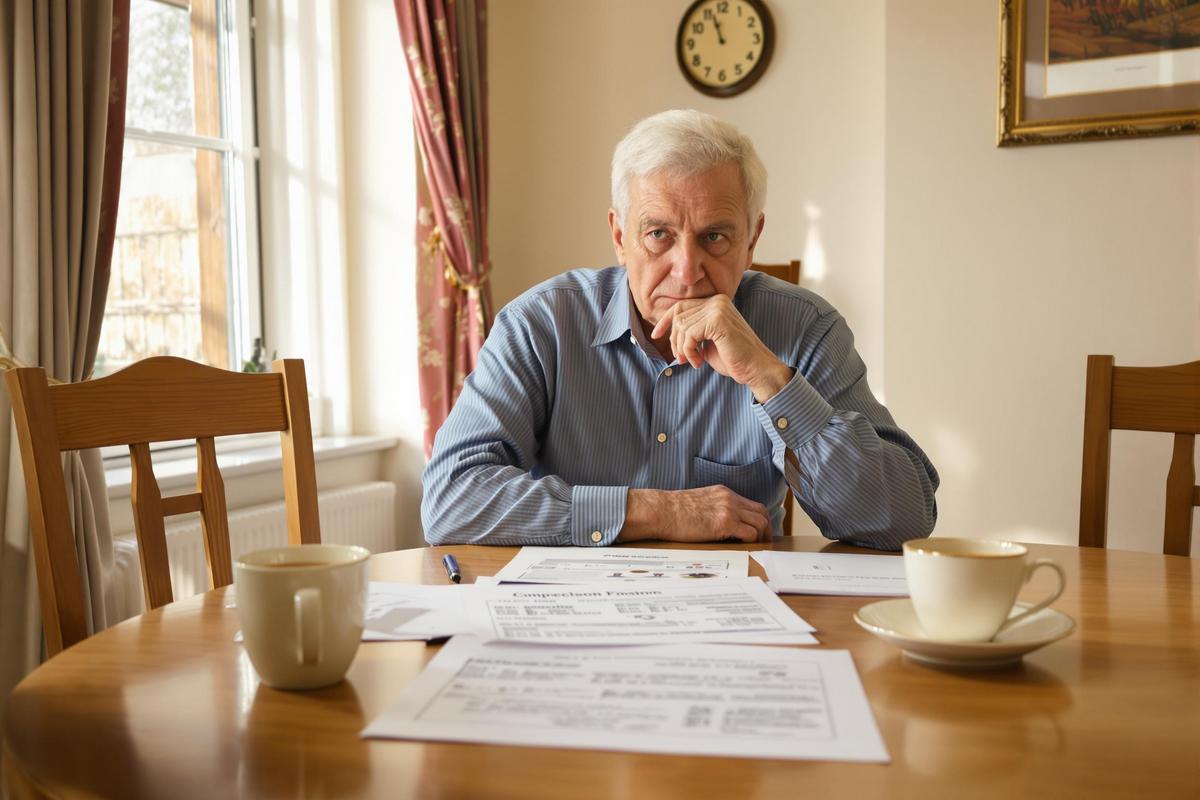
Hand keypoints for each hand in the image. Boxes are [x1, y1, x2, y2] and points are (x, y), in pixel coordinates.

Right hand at [619, 486, 771, 543]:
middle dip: (767, 529)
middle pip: (762, 512)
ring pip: (760, 523)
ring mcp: (728, 509)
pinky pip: (750, 533)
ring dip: (761, 537)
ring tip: (755, 548)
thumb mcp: (698, 504)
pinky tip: (743, 548)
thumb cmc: (671, 511)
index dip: (759, 520)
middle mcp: (730, 498)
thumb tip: (719, 527)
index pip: (752, 505)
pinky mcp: (724, 523)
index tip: (759, 532)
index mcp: (723, 493)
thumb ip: (712, 509)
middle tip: (763, 543)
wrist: (660, 511)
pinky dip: (751, 542)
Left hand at [650, 295, 791, 401]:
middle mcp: (717, 300)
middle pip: (679, 316)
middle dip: (674, 340)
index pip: (681, 306)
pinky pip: (689, 335)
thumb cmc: (733, 358)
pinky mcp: (718, 321)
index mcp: (716, 302)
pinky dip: (689, 351)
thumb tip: (666, 331)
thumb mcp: (707, 341)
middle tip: (681, 358)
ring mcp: (718, 308)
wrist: (756, 368)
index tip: (656, 336)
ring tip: (692, 361)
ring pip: (682, 326)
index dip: (665, 321)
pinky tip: (699, 362)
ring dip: (683, 349)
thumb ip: (692, 331)